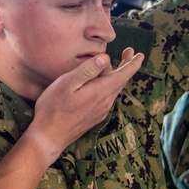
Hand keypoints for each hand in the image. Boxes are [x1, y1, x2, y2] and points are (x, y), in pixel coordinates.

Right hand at [28, 48, 144, 161]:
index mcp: (100, 91)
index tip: (140, 54)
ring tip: (109, 65)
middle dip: (126, 66)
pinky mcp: (95, 117)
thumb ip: (87, 70)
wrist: (48, 137)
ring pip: (113, 89)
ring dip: (115, 76)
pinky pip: (107, 97)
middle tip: (128, 52)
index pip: (123, 75)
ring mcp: (100, 111)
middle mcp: (105, 102)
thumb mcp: (66, 83)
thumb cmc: (53, 108)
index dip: (133, 63)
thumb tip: (106, 58)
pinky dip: (108, 86)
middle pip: (121, 81)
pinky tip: (99, 83)